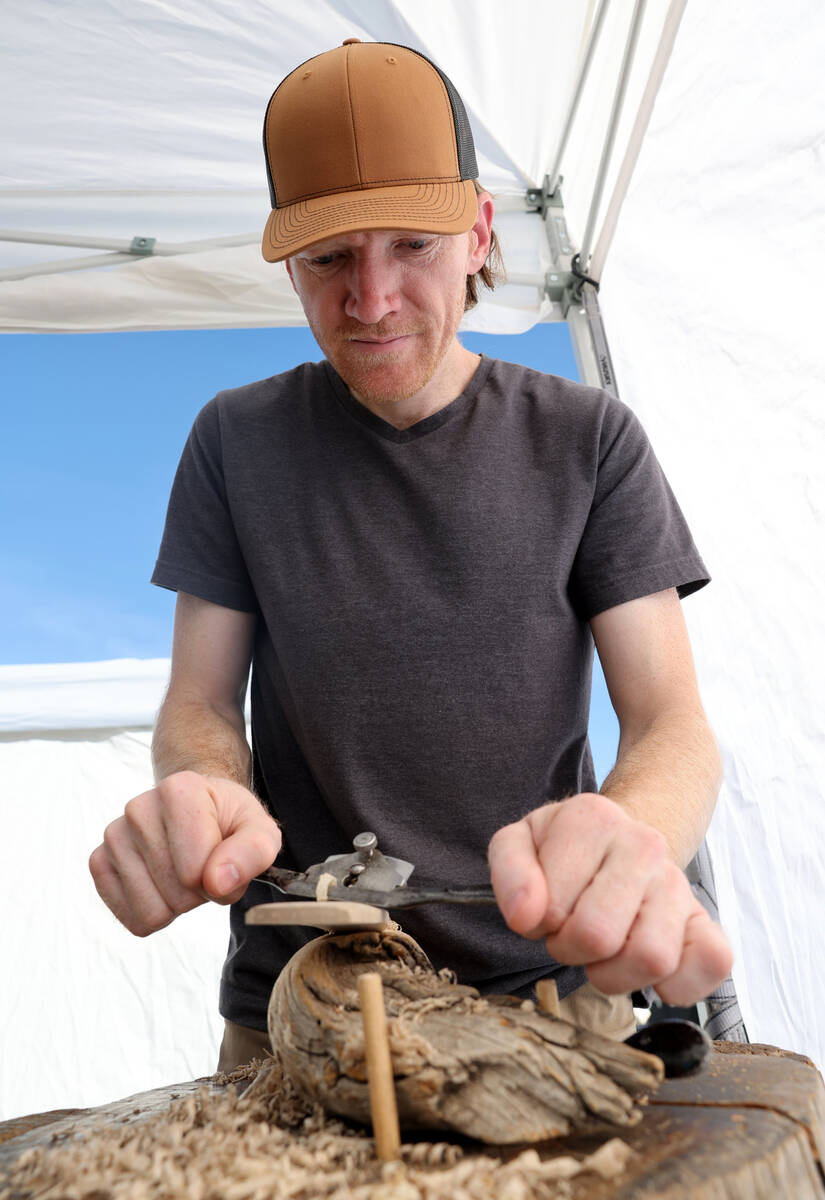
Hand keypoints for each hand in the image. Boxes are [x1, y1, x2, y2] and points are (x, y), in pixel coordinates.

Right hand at [89, 771, 281, 936]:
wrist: (198, 809)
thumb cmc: (229, 821)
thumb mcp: (260, 831)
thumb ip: (253, 853)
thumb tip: (217, 882)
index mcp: (179, 790)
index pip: (196, 870)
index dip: (221, 878)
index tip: (224, 857)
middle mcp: (139, 808)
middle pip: (177, 893)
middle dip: (200, 891)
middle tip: (205, 866)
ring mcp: (114, 835)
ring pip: (152, 910)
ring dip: (177, 903)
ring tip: (184, 871)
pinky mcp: (99, 862)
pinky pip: (131, 918)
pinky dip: (155, 911)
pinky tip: (163, 882)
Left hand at [487, 792, 732, 1005]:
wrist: (613, 844)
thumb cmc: (561, 852)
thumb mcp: (517, 845)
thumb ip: (510, 874)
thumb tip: (526, 915)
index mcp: (593, 820)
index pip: (552, 907)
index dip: (538, 922)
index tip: (546, 907)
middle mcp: (645, 844)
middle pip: (600, 936)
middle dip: (572, 950)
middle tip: (571, 933)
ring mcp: (679, 882)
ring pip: (652, 958)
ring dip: (615, 974)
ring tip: (605, 949)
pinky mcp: (704, 920)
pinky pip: (711, 963)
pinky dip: (676, 985)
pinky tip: (646, 968)